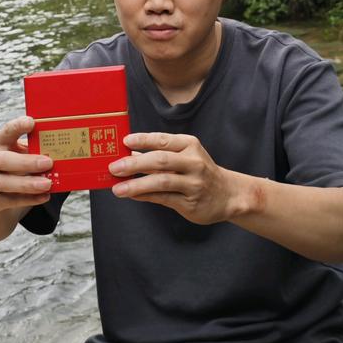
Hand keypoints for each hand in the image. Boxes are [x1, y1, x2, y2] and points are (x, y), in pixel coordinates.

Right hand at [0, 116, 53, 212]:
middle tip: (48, 162)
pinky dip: (29, 199)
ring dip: (27, 184)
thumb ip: (29, 147)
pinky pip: (11, 201)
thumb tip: (57, 148)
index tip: (31, 122)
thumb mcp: (11, 149)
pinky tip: (44, 196)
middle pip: (3, 160)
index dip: (17, 127)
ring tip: (47, 183)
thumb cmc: (4, 160)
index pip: (5, 132)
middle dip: (26, 162)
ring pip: (4, 183)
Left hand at [108, 131, 244, 224]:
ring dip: (136, 184)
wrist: (228, 195)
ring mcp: (193, 183)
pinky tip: (132, 195)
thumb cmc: (198, 171)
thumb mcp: (184, 156)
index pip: (163, 140)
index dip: (143, 140)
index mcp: (190, 145)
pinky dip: (145, 196)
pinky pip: (163, 198)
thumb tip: (128, 153)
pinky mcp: (190, 202)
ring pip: (161, 181)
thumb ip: (159, 154)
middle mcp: (193, 162)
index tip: (124, 141)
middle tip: (114, 167)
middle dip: (134, 163)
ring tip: (118, 188)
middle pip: (160, 160)